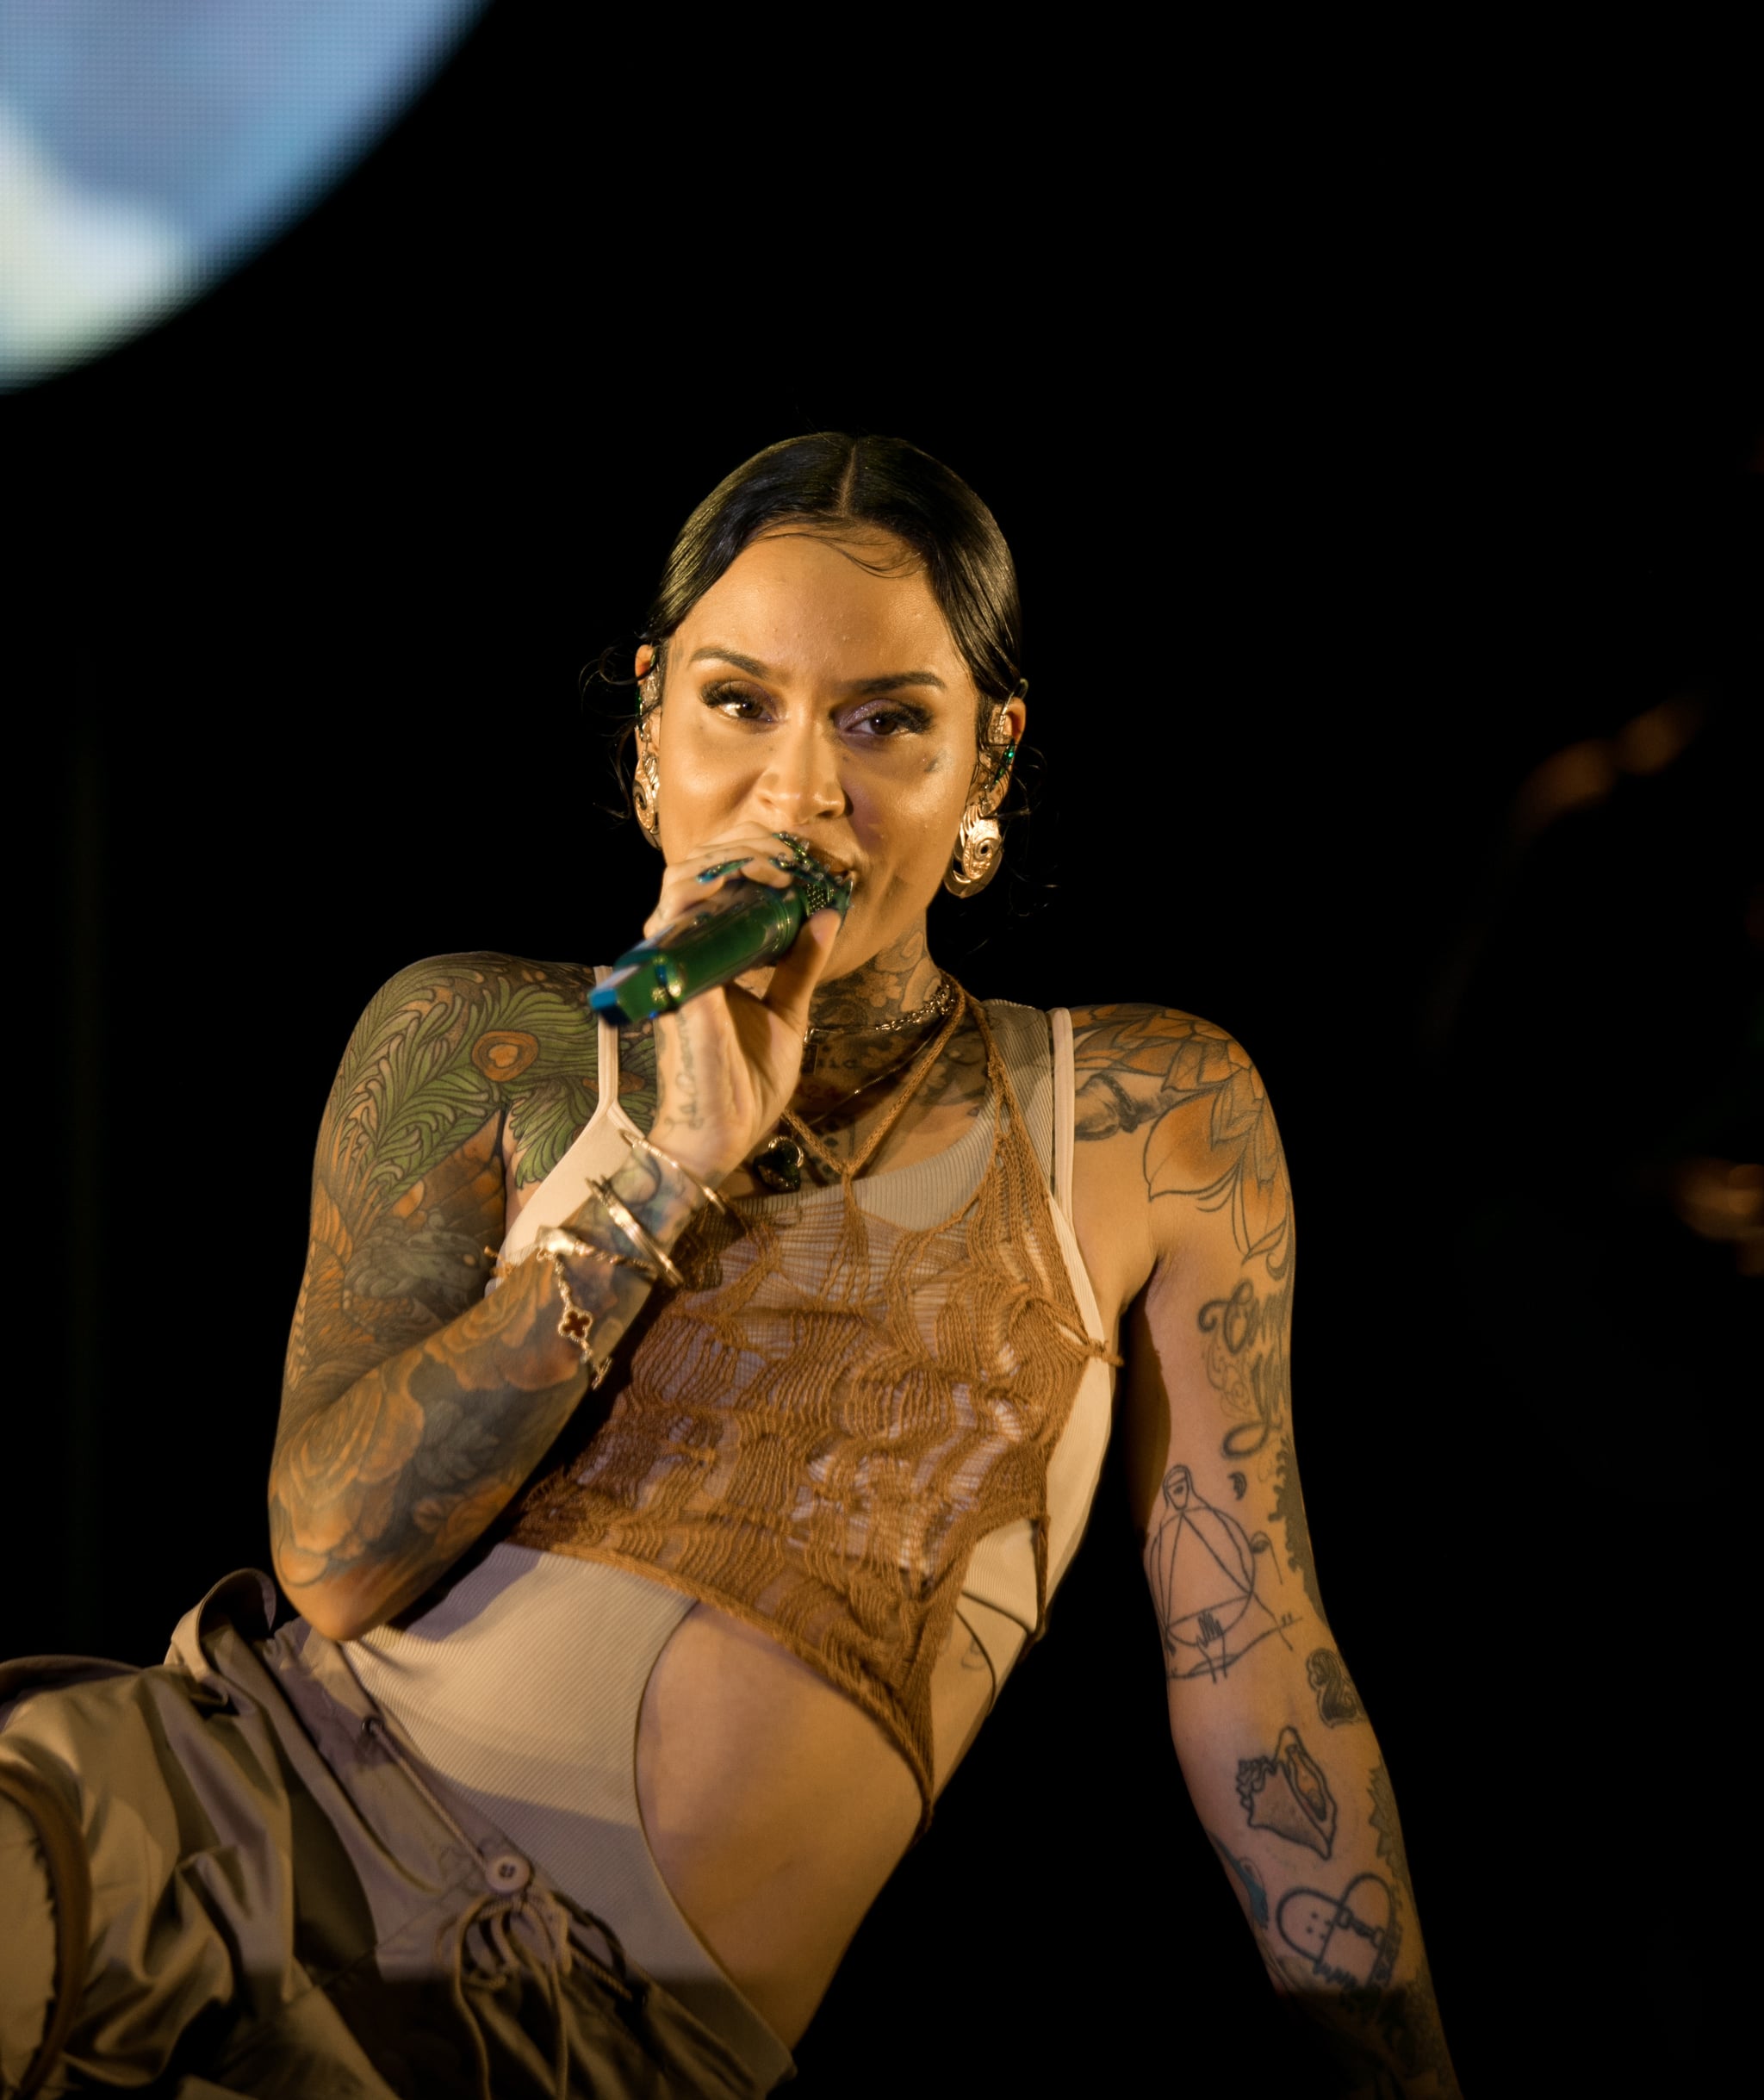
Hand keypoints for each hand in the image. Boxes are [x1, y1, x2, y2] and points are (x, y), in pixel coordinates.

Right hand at [641, 825, 844, 1184]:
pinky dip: (711, 890)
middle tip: (789, 850)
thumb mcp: (788, 1013)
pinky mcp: (676, 983)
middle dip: (744, 847)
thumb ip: (800, 965)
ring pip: (681, 883)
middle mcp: (683, 956)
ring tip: (775, 863)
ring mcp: (675, 966)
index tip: (797, 857)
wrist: (724, 1136)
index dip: (750, 859)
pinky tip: (748, 881)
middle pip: (695, 873)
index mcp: (707, 961)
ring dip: (730, 860)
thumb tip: (826, 916)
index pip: (713, 888)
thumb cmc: (747, 1083)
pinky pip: (678, 918)